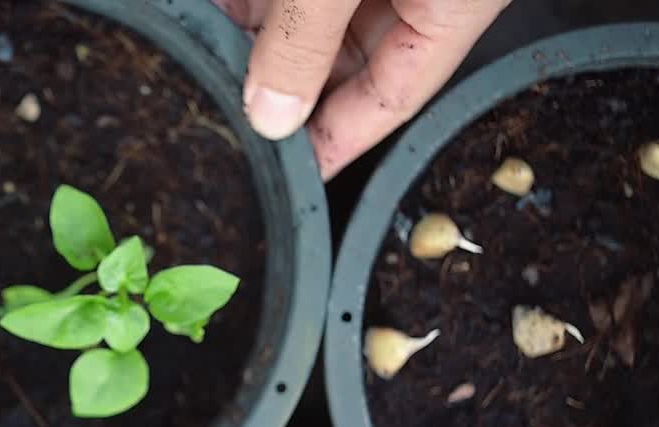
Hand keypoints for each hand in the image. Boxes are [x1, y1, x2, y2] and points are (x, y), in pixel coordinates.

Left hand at [212, 0, 510, 178]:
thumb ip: (306, 38)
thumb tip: (271, 114)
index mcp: (455, 3)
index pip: (392, 99)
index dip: (333, 142)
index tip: (285, 177)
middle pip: (348, 59)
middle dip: (282, 83)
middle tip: (222, 107)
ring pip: (314, 17)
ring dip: (260, 37)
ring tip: (203, 54)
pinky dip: (254, 0)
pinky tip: (209, 10)